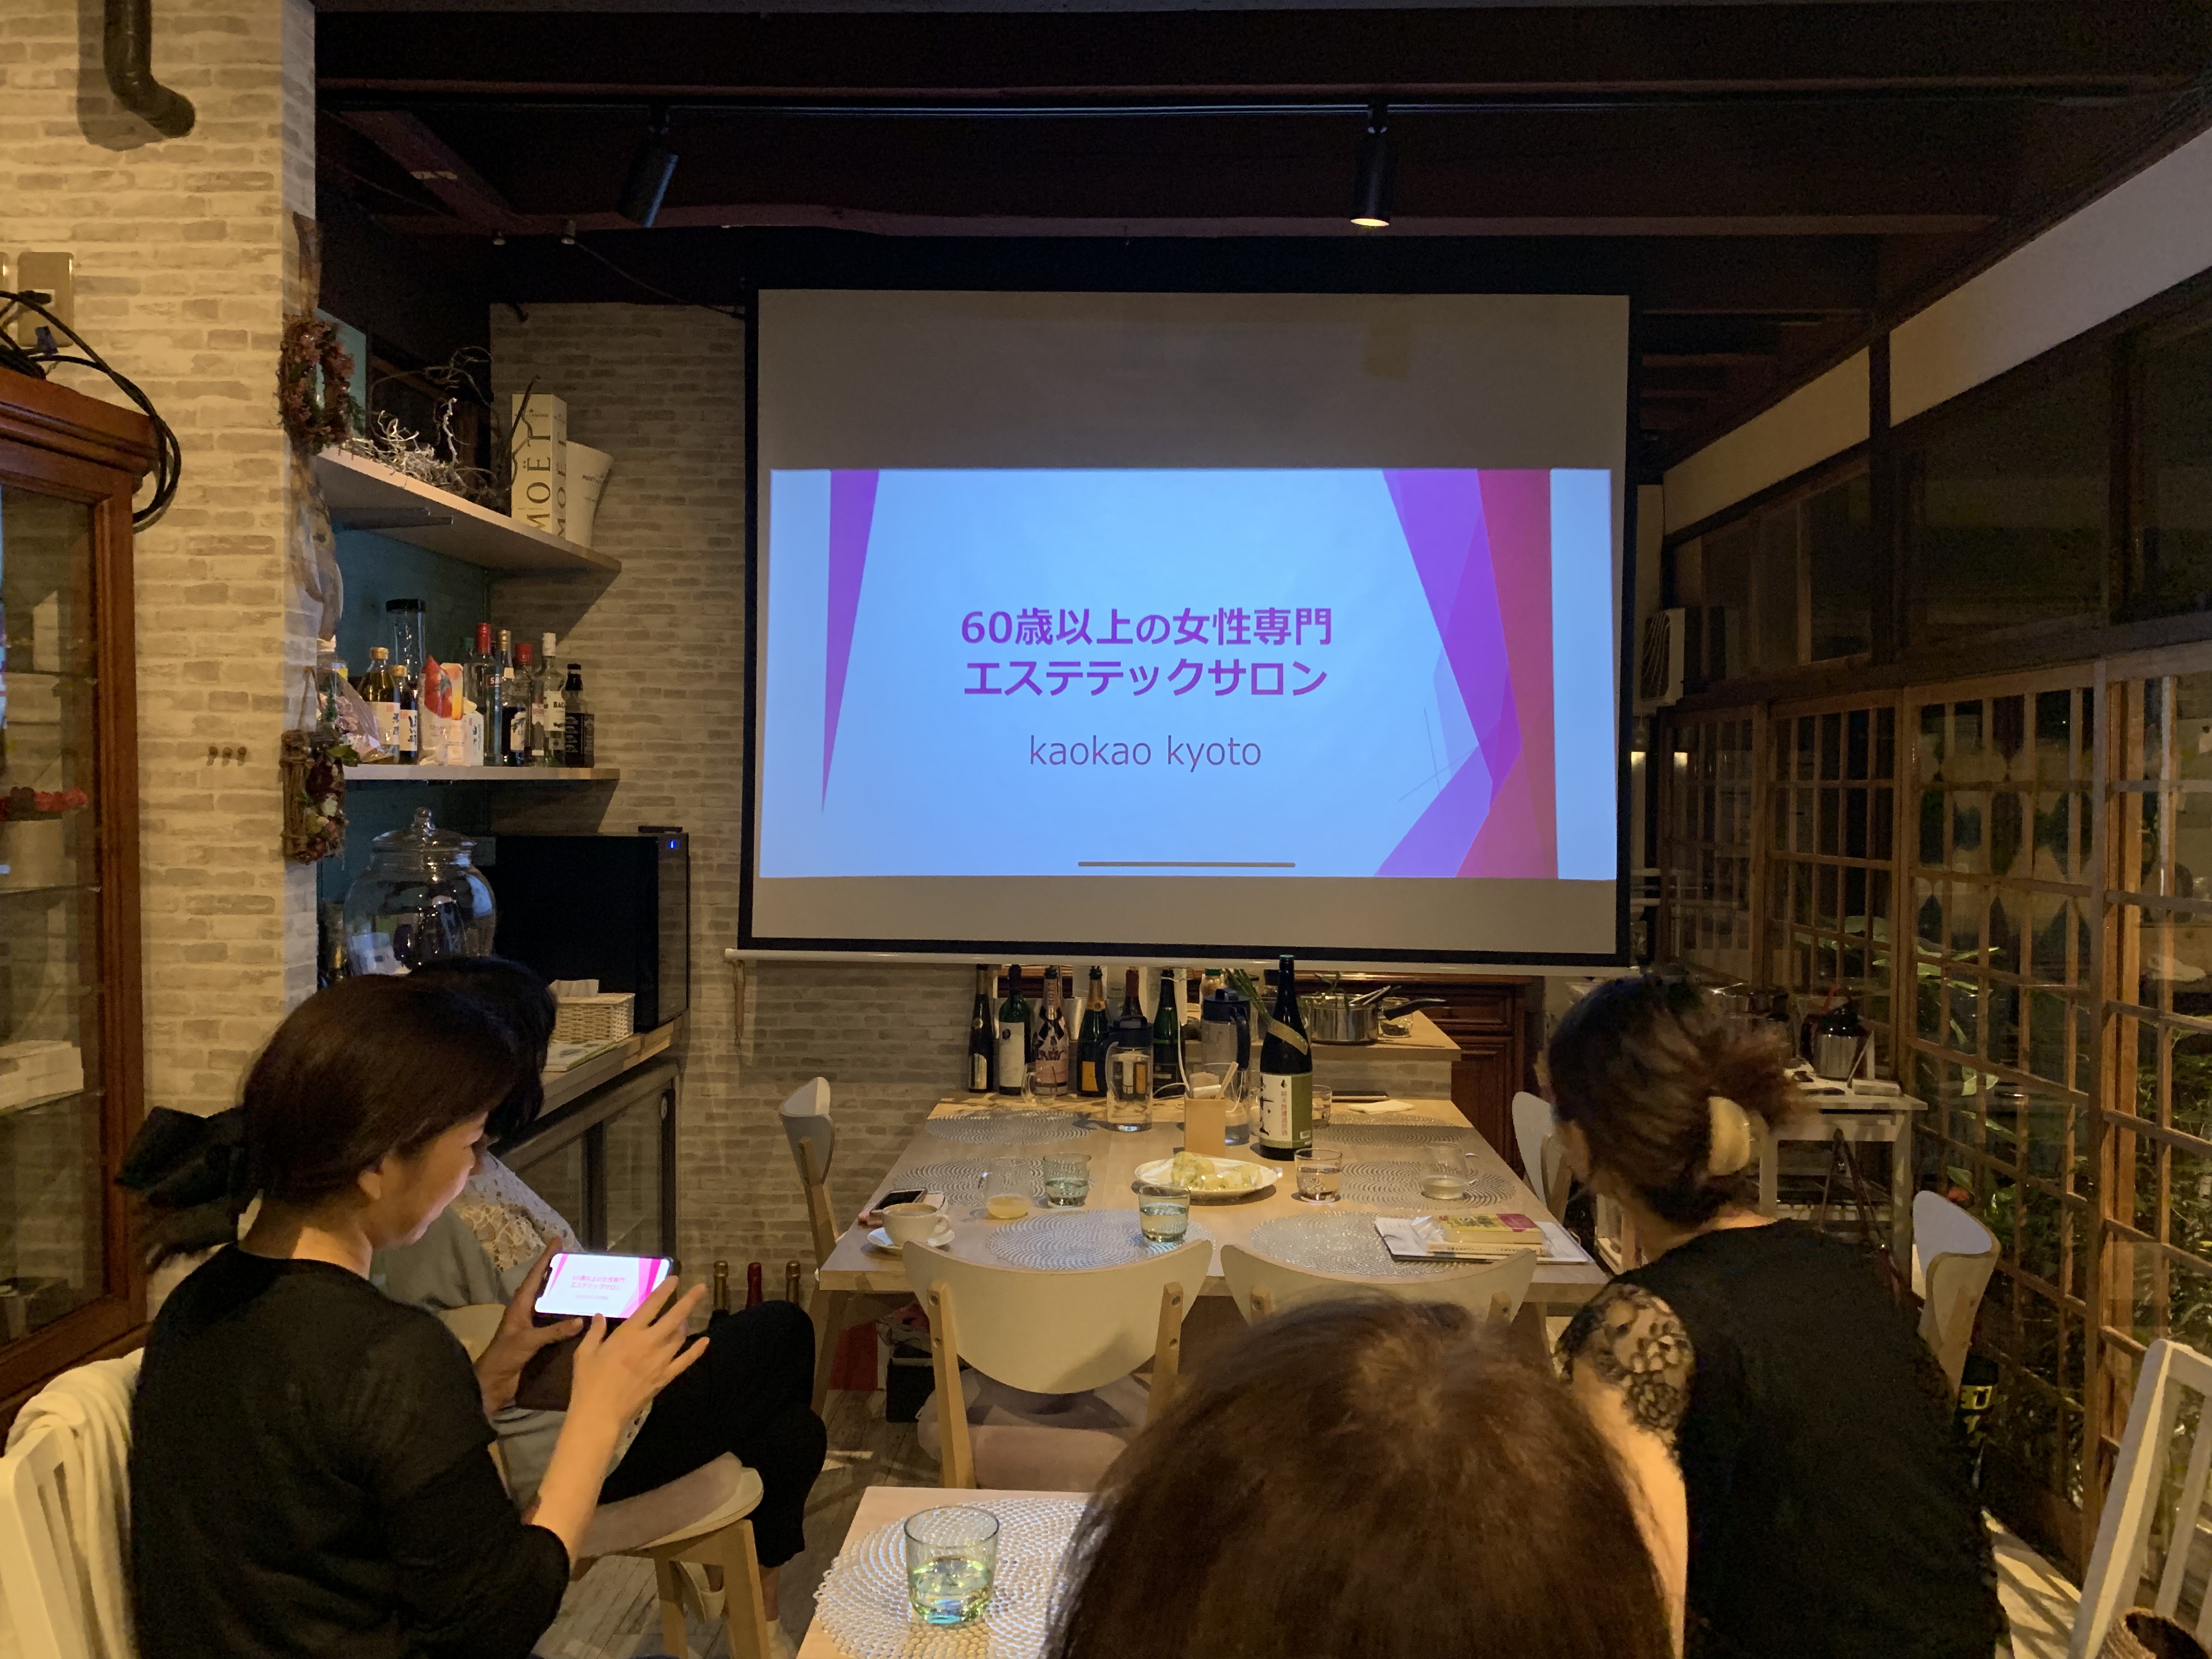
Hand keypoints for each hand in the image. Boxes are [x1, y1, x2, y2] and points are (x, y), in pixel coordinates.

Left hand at [473, 1244, 580, 1416]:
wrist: (492, 1383)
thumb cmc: (505, 1356)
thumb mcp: (528, 1340)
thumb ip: (554, 1331)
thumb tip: (581, 1320)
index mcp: (520, 1306)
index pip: (535, 1276)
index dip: (546, 1258)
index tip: (556, 1240)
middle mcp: (526, 1313)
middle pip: (543, 1287)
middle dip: (557, 1273)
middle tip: (576, 1261)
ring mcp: (531, 1327)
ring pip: (550, 1305)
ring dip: (564, 1295)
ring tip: (583, 1284)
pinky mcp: (536, 1342)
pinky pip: (555, 1325)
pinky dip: (567, 1319)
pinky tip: (582, 1318)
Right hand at [567, 1277, 709, 1429]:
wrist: (600, 1413)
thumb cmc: (589, 1381)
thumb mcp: (585, 1352)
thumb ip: (595, 1332)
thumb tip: (599, 1315)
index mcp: (629, 1333)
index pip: (652, 1305)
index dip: (665, 1290)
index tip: (675, 1278)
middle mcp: (649, 1342)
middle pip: (675, 1317)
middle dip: (689, 1300)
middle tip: (701, 1289)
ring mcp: (660, 1360)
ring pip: (680, 1337)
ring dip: (684, 1325)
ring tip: (683, 1320)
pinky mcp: (664, 1377)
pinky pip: (685, 1361)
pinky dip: (697, 1350)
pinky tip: (705, 1341)